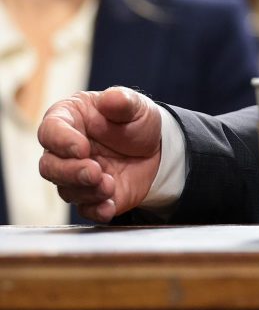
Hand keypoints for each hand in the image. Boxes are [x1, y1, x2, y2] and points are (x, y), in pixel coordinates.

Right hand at [37, 86, 163, 222]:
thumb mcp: (136, 106)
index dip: (61, 141)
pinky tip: (108, 207)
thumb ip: (123, 101)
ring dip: (86, 191)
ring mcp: (76, 176)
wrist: (157, 150)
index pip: (50, 131)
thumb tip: (111, 98)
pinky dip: (96, 210)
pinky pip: (85, 209)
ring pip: (65, 189)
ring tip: (109, 185)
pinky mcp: (91, 197)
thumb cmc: (136, 122)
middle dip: (70, 172)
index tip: (82, 148)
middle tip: (94, 172)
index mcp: (69, 121)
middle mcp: (65, 151)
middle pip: (50, 166)